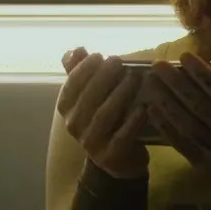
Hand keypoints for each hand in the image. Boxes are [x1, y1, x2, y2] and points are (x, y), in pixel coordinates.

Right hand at [56, 48, 152, 178]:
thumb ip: (81, 72)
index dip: (82, 70)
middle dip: (102, 78)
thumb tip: (76, 49)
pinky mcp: (111, 156)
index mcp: (67, 109)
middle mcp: (74, 126)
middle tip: (118, 62)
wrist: (118, 160)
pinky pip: (121, 136)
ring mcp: (91, 143)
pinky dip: (132, 121)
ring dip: (119, 94)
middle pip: (87, 99)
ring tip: (133, 78)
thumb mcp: (92, 96)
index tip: (99, 55)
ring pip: (104, 115)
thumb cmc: (105, 119)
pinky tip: (143, 107)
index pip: (70, 86)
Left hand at [141, 50, 210, 179]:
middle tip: (157, 65)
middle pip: (201, 106)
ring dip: (165, 102)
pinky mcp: (206, 164)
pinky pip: (182, 143)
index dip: (201, 73)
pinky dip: (165, 126)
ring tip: (150, 83)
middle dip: (176, 84)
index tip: (183, 56)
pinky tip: (151, 108)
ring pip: (188, 125)